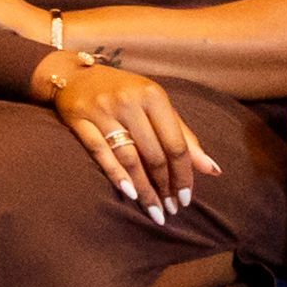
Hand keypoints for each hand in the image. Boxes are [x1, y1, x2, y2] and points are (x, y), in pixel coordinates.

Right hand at [47, 59, 212, 224]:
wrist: (74, 76)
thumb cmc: (124, 93)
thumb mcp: (156, 105)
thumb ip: (183, 135)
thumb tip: (212, 169)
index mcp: (153, 96)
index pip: (175, 143)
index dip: (183, 175)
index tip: (186, 199)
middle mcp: (129, 102)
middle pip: (154, 154)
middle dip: (165, 187)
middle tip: (171, 209)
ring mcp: (103, 111)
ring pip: (129, 158)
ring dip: (144, 189)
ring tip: (155, 210)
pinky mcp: (80, 120)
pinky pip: (101, 153)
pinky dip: (116, 175)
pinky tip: (129, 194)